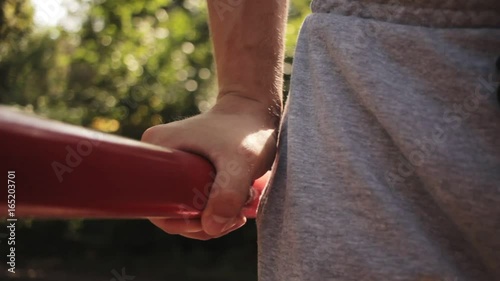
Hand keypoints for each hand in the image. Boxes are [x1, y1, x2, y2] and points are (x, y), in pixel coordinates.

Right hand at [142, 94, 278, 239]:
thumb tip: (210, 228)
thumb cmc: (248, 131)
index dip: (183, 223)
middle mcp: (158, 156)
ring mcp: (172, 163)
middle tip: (236, 217)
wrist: (257, 109)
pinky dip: (214, 208)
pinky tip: (237, 206)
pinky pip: (193, 199)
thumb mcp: (239, 162)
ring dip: (212, 218)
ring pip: (184, 207)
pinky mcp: (187, 168)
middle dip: (203, 223)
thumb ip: (228, 194)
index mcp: (155, 149)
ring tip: (240, 210)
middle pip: (171, 209)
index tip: (217, 220)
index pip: (157, 204)